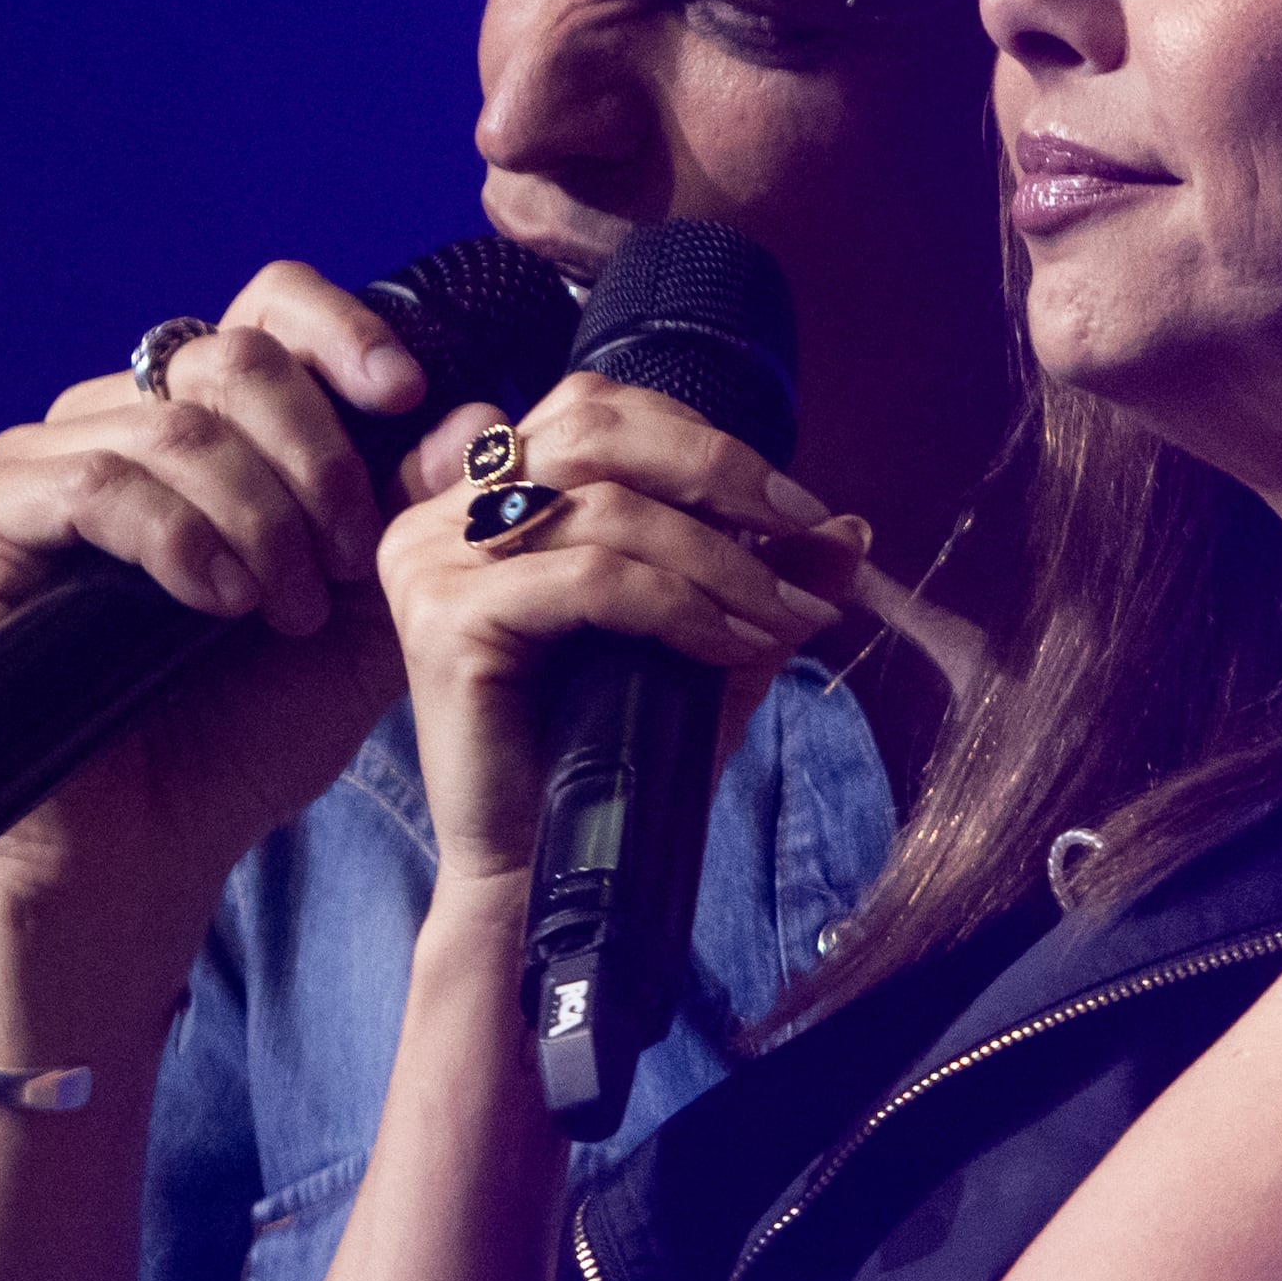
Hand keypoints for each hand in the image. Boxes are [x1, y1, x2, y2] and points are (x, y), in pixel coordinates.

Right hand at [0, 262, 457, 975]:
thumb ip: (418, 517)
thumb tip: (476, 416)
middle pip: (233, 355)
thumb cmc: (250, 730)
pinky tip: (216, 602)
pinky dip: (175, 537)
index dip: (343, 331)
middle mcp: (120, 419)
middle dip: (317, 460)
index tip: (404, 396)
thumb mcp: (368, 619)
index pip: (269, 307)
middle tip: (346, 563)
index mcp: (211, 423)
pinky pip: (90, 482)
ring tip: (284, 613)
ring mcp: (41, 462)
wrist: (155, 846)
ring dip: (257, 518)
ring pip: (173, 424)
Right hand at [376, 373, 860, 890]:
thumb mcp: (704, 647)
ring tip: (782, 614)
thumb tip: (849, 528)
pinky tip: (730, 645)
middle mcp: (441, 516)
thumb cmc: (611, 758)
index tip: (798, 509)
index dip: (702, 443)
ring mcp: (432, 563)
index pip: (595, 411)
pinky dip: (679, 605)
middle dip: (718, 473)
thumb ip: (764, 579)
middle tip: (802, 526)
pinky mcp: (446, 621)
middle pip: (593, 430)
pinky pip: (590, 580)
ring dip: (719, 557)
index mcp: (483, 498)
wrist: (542, 870)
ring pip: (604, 508)